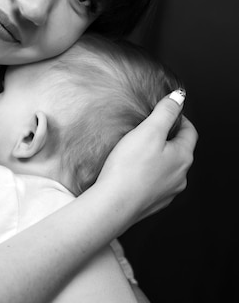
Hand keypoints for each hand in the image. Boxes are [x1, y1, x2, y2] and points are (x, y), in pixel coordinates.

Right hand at [96, 91, 197, 224]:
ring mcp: (167, 192)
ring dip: (157, 158)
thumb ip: (165, 112)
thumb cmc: (129, 169)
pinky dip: (146, 175)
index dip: (178, 118)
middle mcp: (180, 176)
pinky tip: (131, 172)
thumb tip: (179, 98)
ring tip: (136, 152)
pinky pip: (154, 183)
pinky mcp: (152, 203)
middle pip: (179, 150)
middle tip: (147, 131)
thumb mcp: (148, 131)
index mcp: (182, 157)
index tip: (165, 113)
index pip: (190, 131)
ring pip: (167, 168)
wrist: (113, 204)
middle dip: (166, 139)